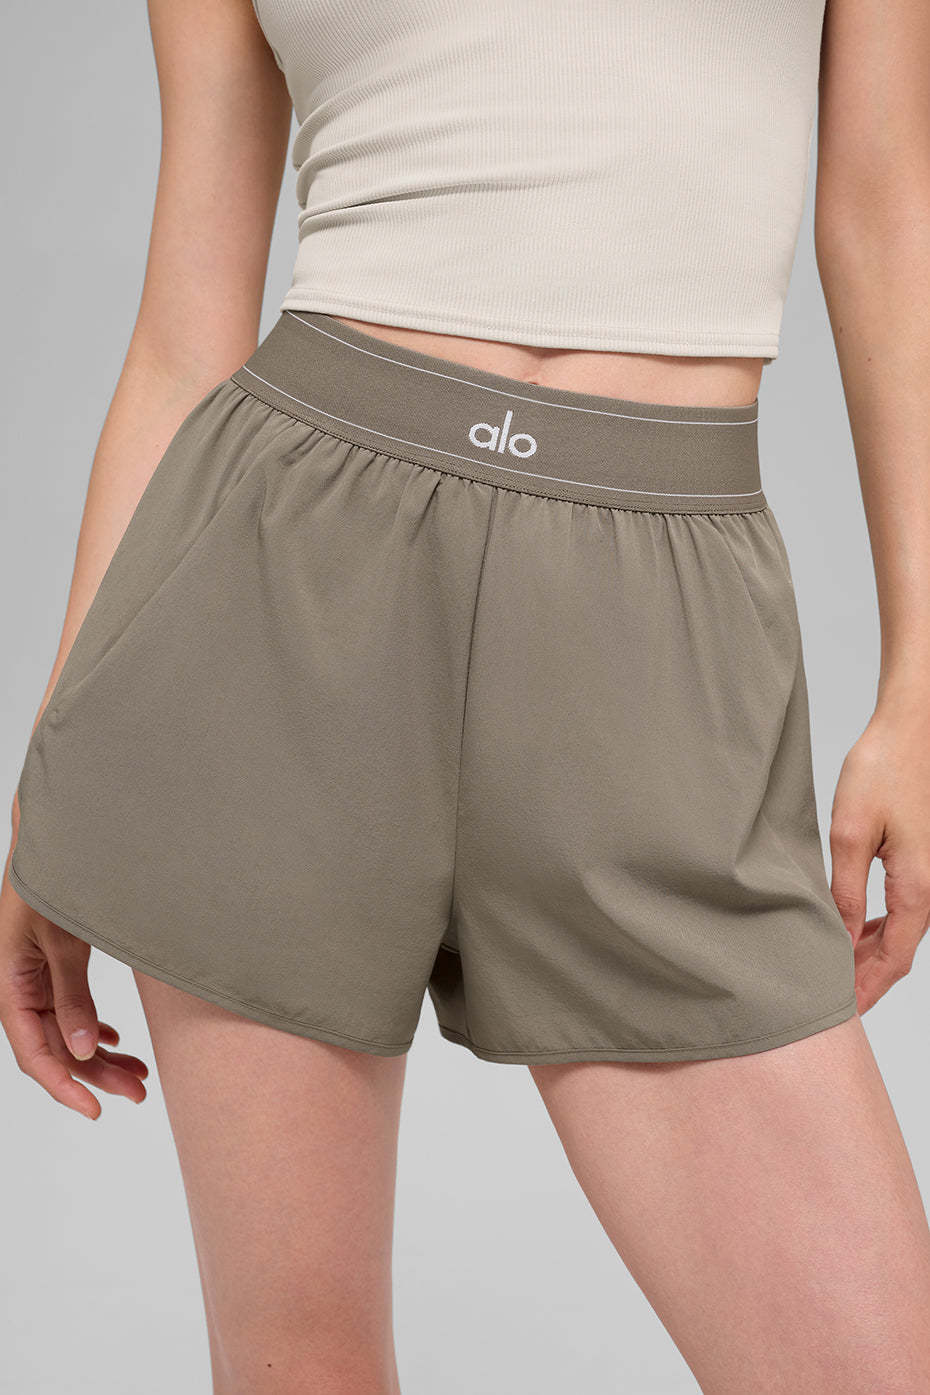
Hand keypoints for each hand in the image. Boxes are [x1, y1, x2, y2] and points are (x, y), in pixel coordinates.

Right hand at [0, 794, 147, 1118]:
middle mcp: (20, 985)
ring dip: (102, 1056)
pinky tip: (118, 1044)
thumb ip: (72, 996)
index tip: (95, 1111)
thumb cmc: (54, 879)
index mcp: (11, 983)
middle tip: (140, 1093)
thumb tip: (86, 1051)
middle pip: (57, 1048)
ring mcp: (36, 975)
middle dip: (96, 1076)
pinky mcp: (54, 963)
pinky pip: (70, 1010)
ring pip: (68, 1031)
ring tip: (141, 1075)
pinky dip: (96, 1030)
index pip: (34, 1052)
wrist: (59, 836)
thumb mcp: (63, 940)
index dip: (64, 1086)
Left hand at [830, 709, 929, 1012]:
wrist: (914, 726)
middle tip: (832, 999)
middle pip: (899, 951)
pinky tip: (854, 926)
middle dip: (866, 978)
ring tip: (836, 968)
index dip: (866, 990)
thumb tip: (838, 937)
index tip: (842, 1013)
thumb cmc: (884, 768)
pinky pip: (903, 906)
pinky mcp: (922, 857)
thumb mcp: (850, 832)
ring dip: (871, 952)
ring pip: (902, 930)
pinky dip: (878, 926)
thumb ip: (844, 890)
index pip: (892, 959)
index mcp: (917, 887)